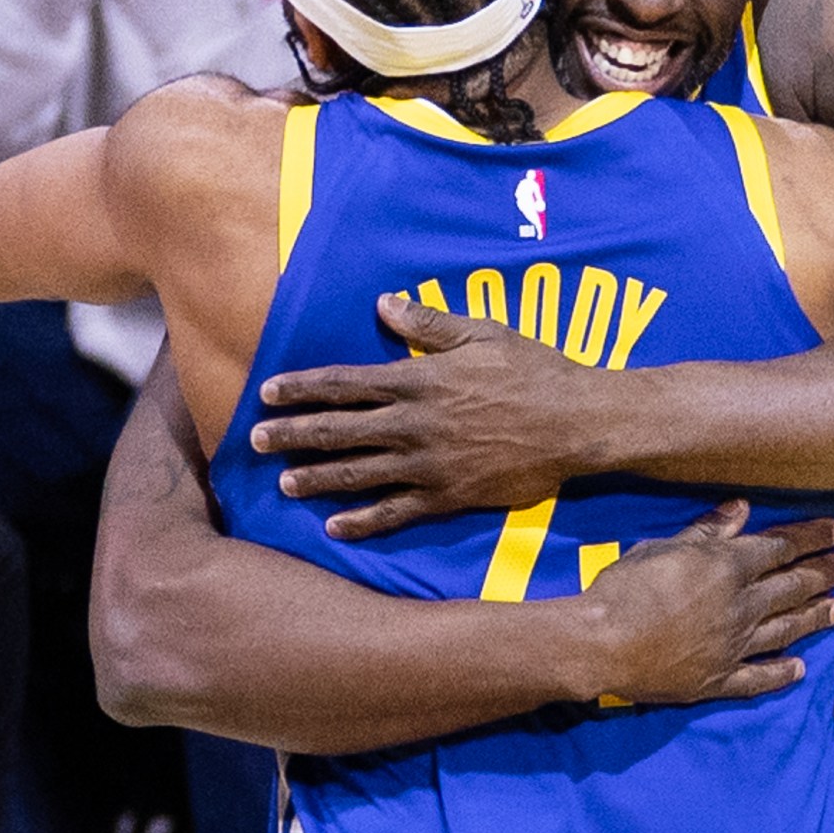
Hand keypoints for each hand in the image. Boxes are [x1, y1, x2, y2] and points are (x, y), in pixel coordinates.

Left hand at [250, 295, 609, 537]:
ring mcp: (429, 465)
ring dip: (318, 479)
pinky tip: (335, 527)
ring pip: (359, 474)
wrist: (577, 423)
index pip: (344, 384)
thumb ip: (428, 323)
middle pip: (339, 430)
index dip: (302, 388)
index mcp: (418, 380)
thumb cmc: (535, 371)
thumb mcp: (482, 334)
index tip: (267, 392)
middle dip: (293, 435)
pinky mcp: (448, 496)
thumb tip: (383, 305)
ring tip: (284, 484)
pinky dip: (364, 522)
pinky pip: (396, 512)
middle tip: (256, 441)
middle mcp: (414, 424)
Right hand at [567, 504, 833, 705]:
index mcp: (727, 568)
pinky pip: (758, 678)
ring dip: (813, 618)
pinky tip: (800, 669)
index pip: (780, 547)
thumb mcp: (663, 547)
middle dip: (824, 575)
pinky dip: (780, 673)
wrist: (601, 644)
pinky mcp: (717, 680)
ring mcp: (733, 646)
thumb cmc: (625, 588)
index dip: (811, 538)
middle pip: (791, 587)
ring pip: (784, 630)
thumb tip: (741, 509)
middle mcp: (740, 606)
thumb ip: (707, 532)